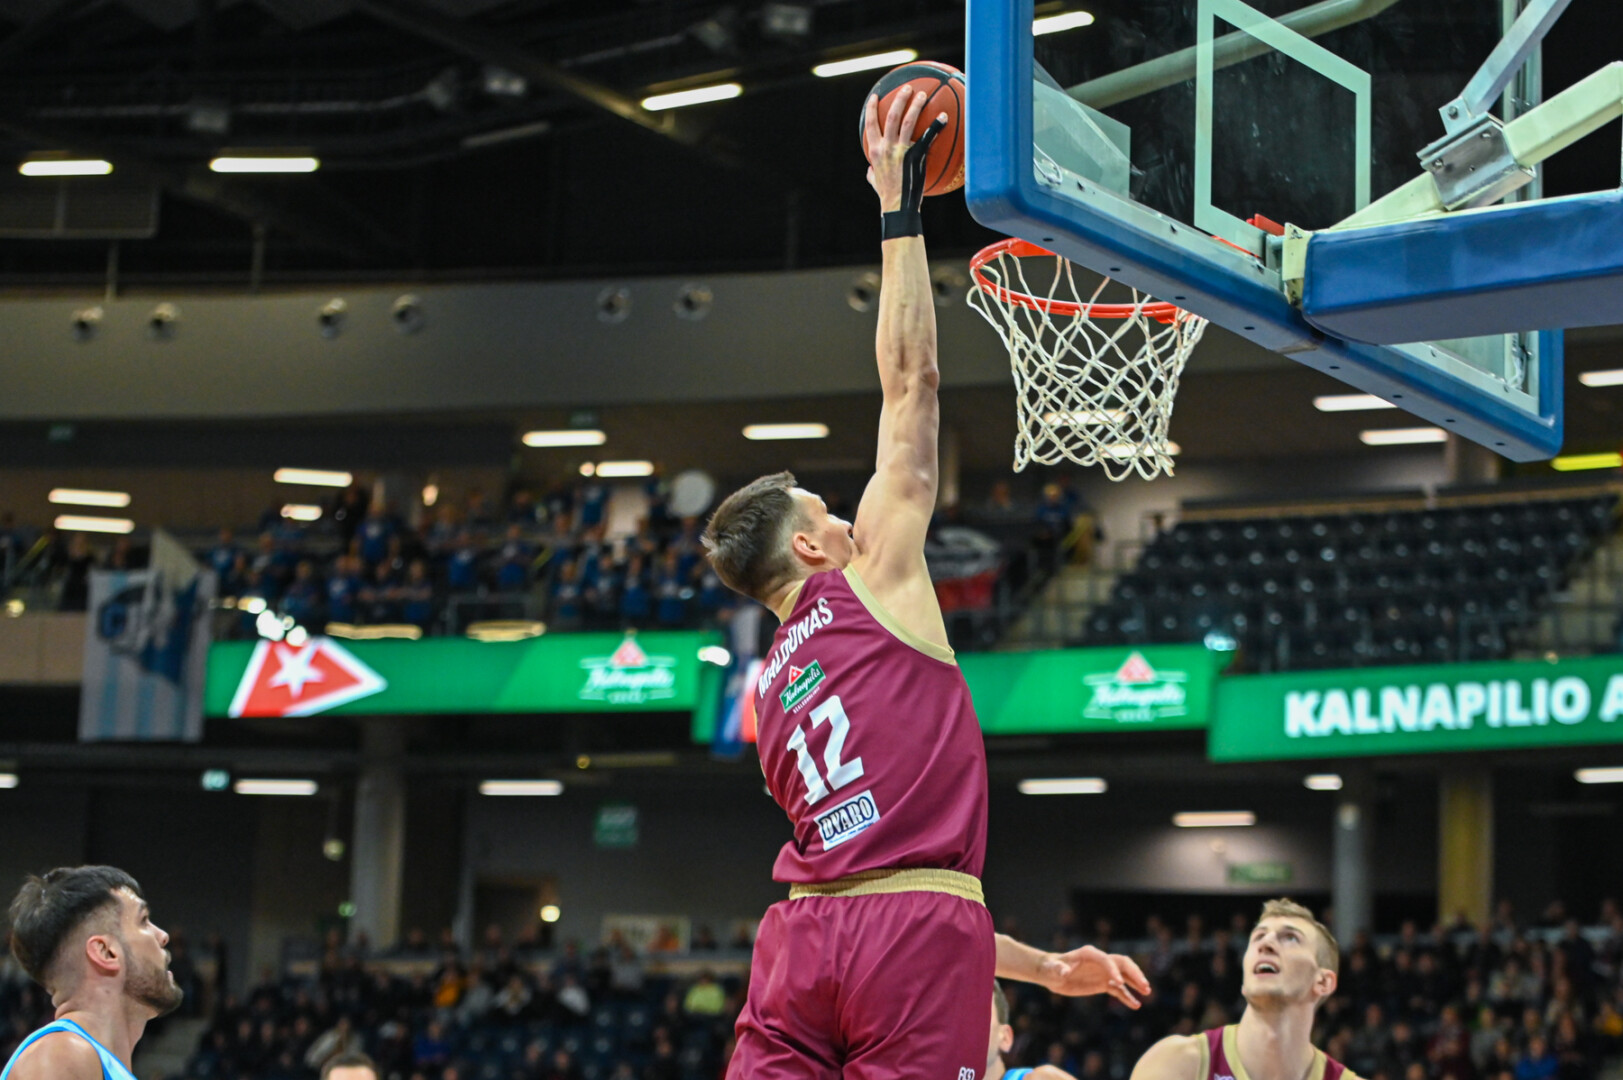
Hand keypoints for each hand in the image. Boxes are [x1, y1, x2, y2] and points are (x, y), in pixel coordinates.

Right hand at [863, 89, 942, 211]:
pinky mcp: (915, 156)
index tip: (875, 97)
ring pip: (908, 121)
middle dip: (899, 99)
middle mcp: (886, 147)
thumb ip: (871, 173)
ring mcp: (901, 151)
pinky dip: (936, 125)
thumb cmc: (886, 196)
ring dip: (915, 105)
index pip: (870, 124)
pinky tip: (943, 118)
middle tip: (907, 88)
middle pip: (891, 116)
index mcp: (875, 151)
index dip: (871, 108)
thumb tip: (868, 170)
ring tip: (923, 95)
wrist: (897, 206)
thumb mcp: (874, 182)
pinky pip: (927, 137)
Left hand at [1035, 945, 1150, 1007]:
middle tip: (1144, 986)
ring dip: (1136, 982)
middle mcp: (1100, 961)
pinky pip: (1119, 990)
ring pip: (1124, 975)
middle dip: (1134, 973)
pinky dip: (1127, 996)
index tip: (1119, 984)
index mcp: (1089, 954)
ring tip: (1147, 992)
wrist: (1052, 973)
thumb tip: (1064, 972)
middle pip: (1122, 964)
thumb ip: (1058, 970)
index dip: (1113, 970)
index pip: (1106, 960)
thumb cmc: (1051, 969)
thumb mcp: (1052, 970)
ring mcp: (1103, 972)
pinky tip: (1136, 1005)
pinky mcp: (1103, 983)